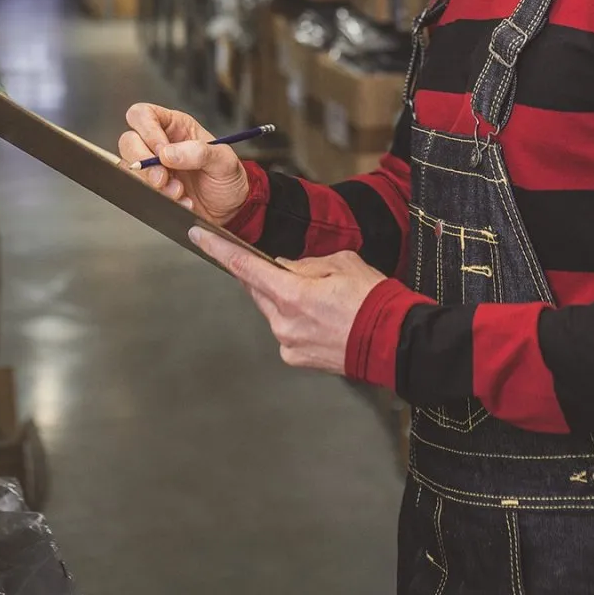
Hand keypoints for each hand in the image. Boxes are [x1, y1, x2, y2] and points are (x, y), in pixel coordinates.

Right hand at [119, 103, 249, 225]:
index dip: (147, 131)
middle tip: (164, 178)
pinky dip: (158, 199)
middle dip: (145, 163)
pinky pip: (139, 190)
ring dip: (152, 184)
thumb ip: (199, 152)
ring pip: (130, 168)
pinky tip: (179, 201)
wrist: (229, 210)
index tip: (162, 152)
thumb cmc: (227, 178)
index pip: (143, 114)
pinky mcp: (151, 188)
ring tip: (179, 192)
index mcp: (176, 126)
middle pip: (129, 141)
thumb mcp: (224, 161)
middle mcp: (160, 143)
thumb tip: (168, 153)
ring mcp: (153, 167)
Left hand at [189, 228, 385, 373]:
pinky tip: (321, 316)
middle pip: (257, 289)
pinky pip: (285, 329)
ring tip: (321, 297)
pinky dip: (294, 318)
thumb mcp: (341, 263)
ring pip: (272, 310)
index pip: (244, 267)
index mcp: (292, 294)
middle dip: (266, 276)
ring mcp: (288, 343)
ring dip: (285, 298)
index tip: (199, 237)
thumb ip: (305, 264)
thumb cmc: (373, 301)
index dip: (218, 250)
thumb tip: (286, 266)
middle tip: (293, 269)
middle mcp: (283, 322)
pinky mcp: (295, 357)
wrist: (394, 341)